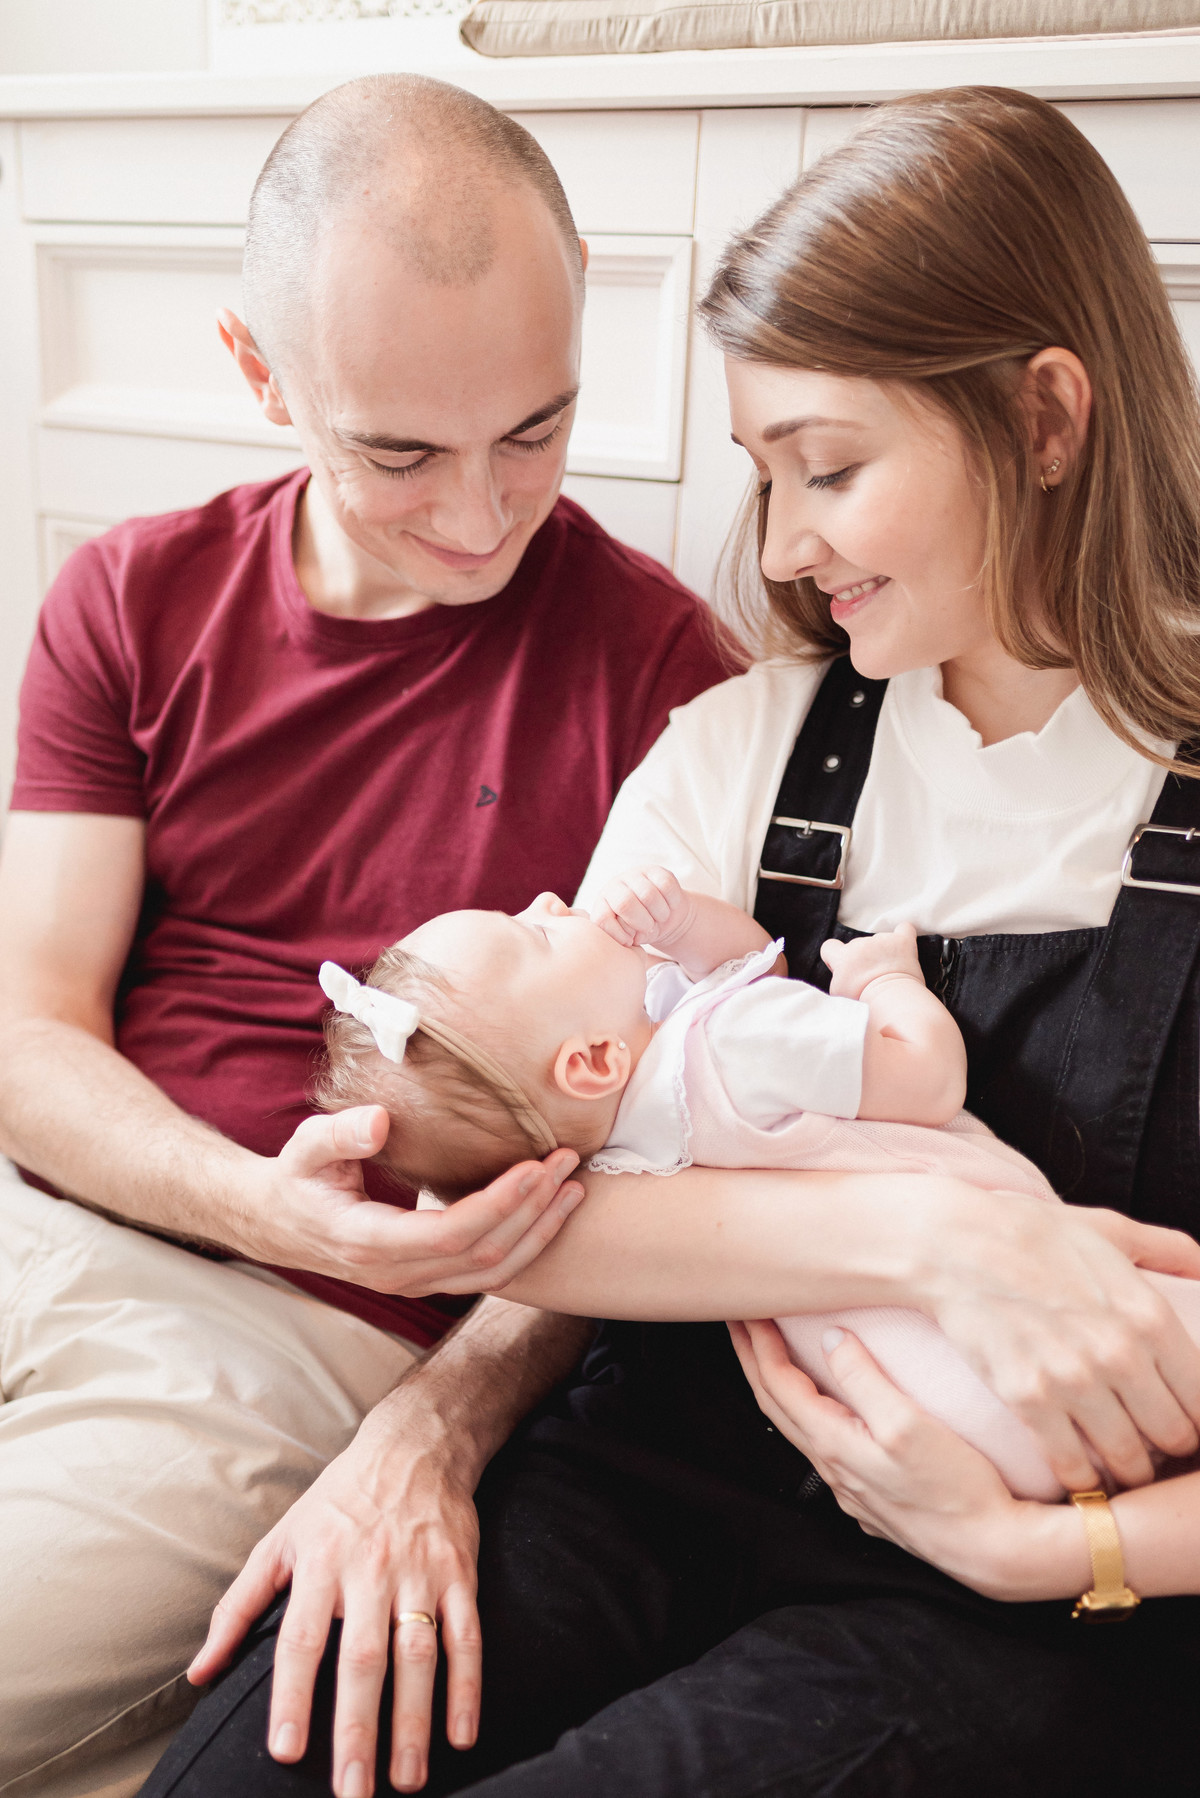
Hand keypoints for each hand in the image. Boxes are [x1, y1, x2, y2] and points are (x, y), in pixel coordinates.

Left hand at [189, 1400, 480, 1797]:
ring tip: (405, 1780)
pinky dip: (467, 1688)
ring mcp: (420, 1573)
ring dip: (413, 1722)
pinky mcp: (460, 1574)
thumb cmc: (339, 1500)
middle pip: (363, 1659)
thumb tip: (198, 1672)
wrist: (415, 1446)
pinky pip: (467, 1637)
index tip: (286, 1751)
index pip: (303, 1639)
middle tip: (352, 1791)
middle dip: (358, 1730)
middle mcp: (370, 1570)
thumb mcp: (280, 1540)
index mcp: (319, 1563)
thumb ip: (238, 1607)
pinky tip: (460, 1735)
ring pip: (418, 1656)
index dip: (293, 1696)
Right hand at [238, 1107, 583, 1296]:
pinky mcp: (427, 1280)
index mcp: (369, 1243)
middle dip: (533, 1210)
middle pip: (483, 1255)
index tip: (534, 1165)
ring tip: (574, 1188)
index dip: (499, 1204)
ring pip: (492, 1273)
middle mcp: (396, 1274)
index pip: (450, 1234)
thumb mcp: (305, 1147)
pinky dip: (526, 1246)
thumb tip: (380, 1122)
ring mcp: (414, 1284)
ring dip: (539, 1232)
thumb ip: (340, 1135)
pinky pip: (486, 1274)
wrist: (278, 1224)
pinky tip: (550, 1212)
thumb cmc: (297, 1178)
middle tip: (567, 1163)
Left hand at [590, 865, 694, 951]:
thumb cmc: (641, 930)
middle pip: (625, 903)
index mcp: (602, 904)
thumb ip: (622, 937)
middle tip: (649, 928)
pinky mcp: (656, 870)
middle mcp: (614, 885)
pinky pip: (666, 886)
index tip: (630, 941)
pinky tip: (669, 906)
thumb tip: (628, 937)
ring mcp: (634, 875)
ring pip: (649, 895)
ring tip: (659, 918)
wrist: (664, 916)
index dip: (619, 934)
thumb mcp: (629, 937)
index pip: (603, 918)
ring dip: (659, 914)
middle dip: (641, 922)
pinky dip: (671, 902)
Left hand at [728, 1320, 1083, 1601]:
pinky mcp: (874, 1496)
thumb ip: (864, 1380)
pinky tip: (824, 1405)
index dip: (758, 1344)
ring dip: (779, 1387)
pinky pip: (826, 1446)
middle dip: (753, 1361)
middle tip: (738, 1322)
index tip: (746, 1308)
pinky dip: (811, 1413)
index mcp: (834, 1445)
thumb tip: (829, 1339)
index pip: (778, 1384)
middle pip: (776, 1406)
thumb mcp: (908, 1424)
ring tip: (772, 1354)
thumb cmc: (957, 1488)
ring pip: (799, 1428)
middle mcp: (834, 1469)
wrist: (994, 1552)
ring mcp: (852, 1487)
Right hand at [821, 922, 923, 999]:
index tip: (845, 968)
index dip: (835, 956)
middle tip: (870, 977)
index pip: (829, 947)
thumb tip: (840, 974)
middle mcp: (861, 944)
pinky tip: (902, 945)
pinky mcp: (902, 941)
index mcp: (842, 956)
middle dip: (863, 959)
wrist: (891, 1000)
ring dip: (882, 953)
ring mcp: (882, 940)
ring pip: (879, 942)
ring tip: (889, 972)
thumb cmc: (863, 1001)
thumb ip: (836, 978)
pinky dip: (903, 935)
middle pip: (857, 946)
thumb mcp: (838, 994)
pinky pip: (904, 929)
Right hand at [925, 1188, 1199, 1490]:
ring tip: (1121, 1464)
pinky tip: (1080, 1471)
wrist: (953, 1243)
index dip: (1199, 1419)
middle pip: (1176, 1437)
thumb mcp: (1109, 1228)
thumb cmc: (1030, 1233)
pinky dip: (1082, 1478)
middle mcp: (1121, 1353)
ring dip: (1130, 1470)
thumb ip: (1167, 1248)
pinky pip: (1074, 1467)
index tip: (1184, 1421)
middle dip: (1171, 1448)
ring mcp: (1074, 1380)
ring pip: (1130, 1461)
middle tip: (1154, 1446)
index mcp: (1149, 1314)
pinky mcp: (1029, 1400)